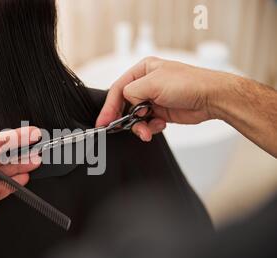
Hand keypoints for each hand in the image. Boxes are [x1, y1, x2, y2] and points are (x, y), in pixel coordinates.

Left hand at [0, 128, 40, 243]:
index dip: (14, 136)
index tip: (29, 134)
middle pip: (1, 154)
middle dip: (21, 148)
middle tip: (36, 144)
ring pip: (5, 170)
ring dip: (21, 164)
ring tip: (35, 161)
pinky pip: (3, 186)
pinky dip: (15, 181)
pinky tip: (24, 177)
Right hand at [96, 57, 227, 141]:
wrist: (211, 98)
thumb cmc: (188, 83)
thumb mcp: (153, 82)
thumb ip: (131, 92)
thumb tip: (126, 103)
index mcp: (142, 71)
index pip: (118, 89)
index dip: (109, 106)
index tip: (103, 122)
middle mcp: (146, 84)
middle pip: (124, 105)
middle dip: (124, 118)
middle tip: (120, 128)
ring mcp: (153, 99)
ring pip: (134, 117)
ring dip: (139, 126)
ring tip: (146, 130)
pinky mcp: (160, 113)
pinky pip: (146, 124)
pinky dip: (149, 128)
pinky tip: (160, 125)